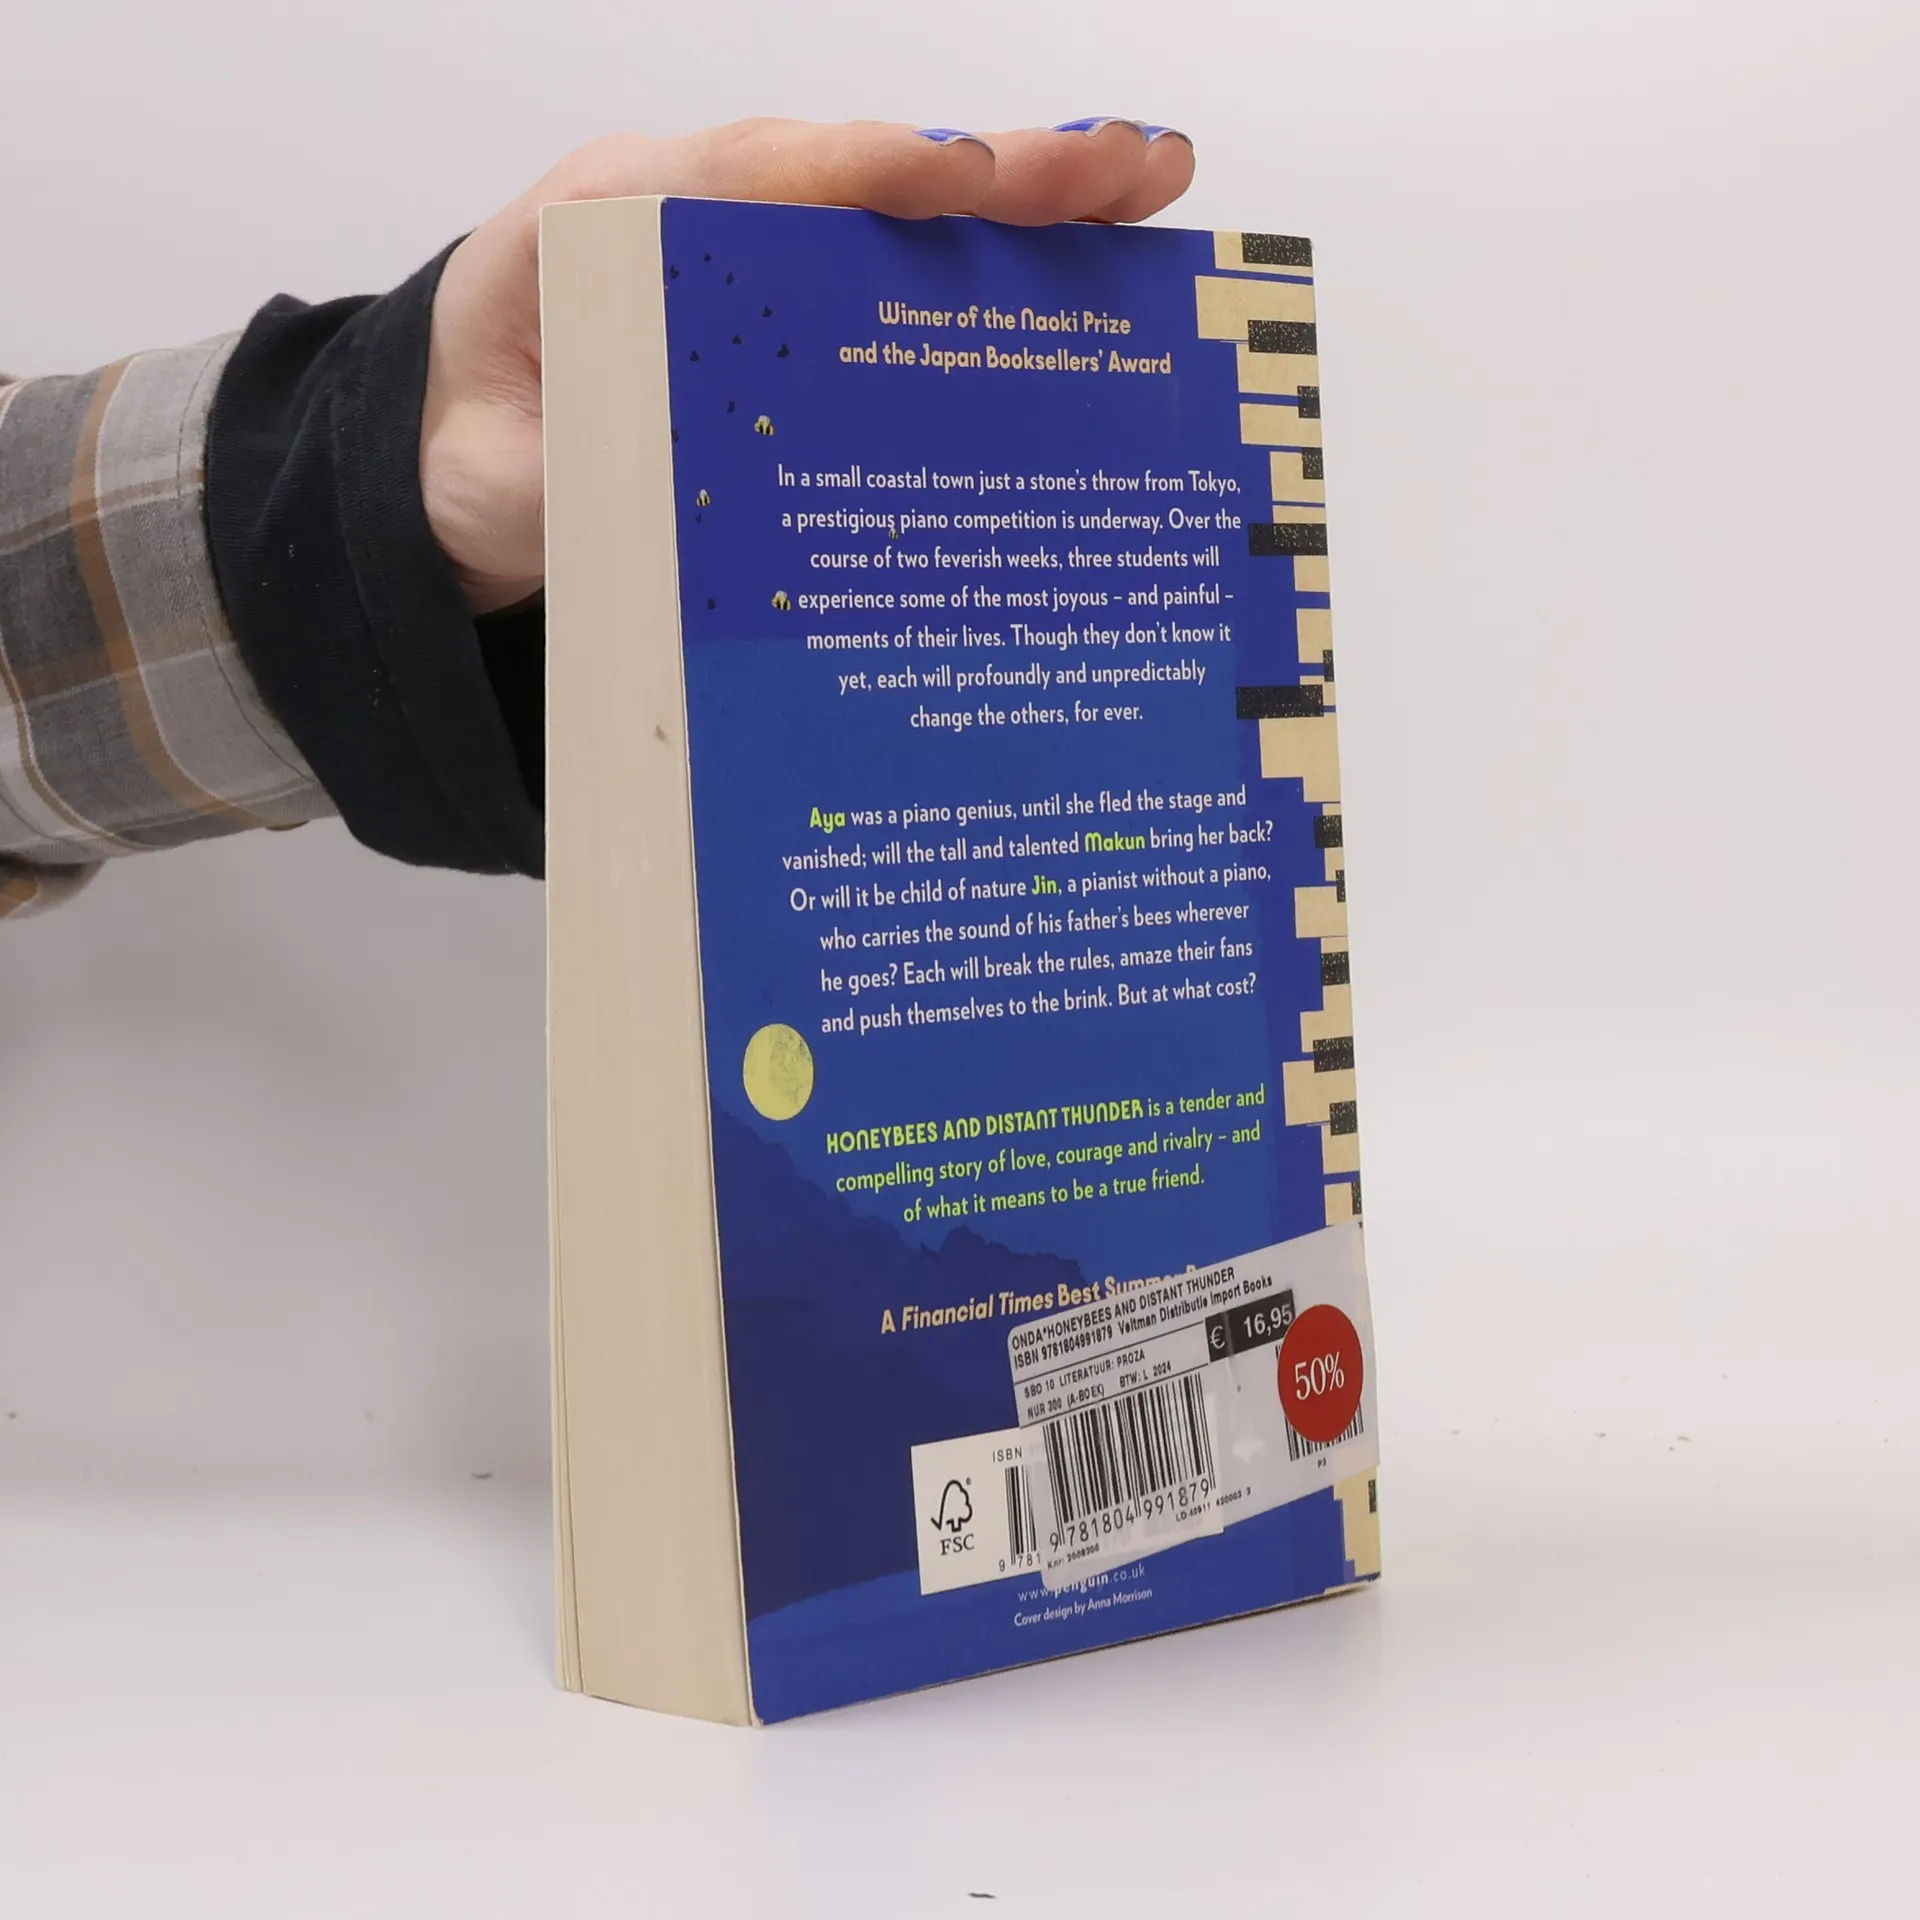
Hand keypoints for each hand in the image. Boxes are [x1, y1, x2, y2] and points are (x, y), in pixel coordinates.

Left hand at [420, 118, 1196, 614]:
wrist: (458, 470)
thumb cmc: (490, 447)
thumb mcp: (521, 457)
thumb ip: (595, 443)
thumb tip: (702, 461)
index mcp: (638, 224)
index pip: (766, 176)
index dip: (872, 173)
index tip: (965, 182)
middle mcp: (723, 228)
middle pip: (875, 180)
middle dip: (1009, 170)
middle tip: (1128, 166)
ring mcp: (774, 279)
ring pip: (912, 231)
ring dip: (1035, 218)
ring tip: (1147, 194)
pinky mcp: (807, 340)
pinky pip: (909, 301)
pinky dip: (1004, 291)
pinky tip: (1090, 302)